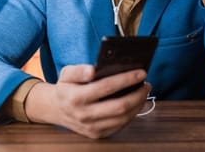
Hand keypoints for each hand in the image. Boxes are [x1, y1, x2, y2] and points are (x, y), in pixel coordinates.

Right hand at [25, 64, 150, 138]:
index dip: (126, 79)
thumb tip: (92, 70)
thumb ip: (78, 70)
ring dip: (138, 104)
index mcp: (76, 97)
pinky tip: (136, 103)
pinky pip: (120, 125)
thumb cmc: (66, 88)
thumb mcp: (66, 73)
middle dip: (138, 94)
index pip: (106, 87)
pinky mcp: (98, 134)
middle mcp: (84, 115)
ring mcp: (92, 128)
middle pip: (120, 106)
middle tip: (147, 84)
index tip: (141, 72)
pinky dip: (132, 114)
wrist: (57, 110)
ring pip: (123, 118)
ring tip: (143, 92)